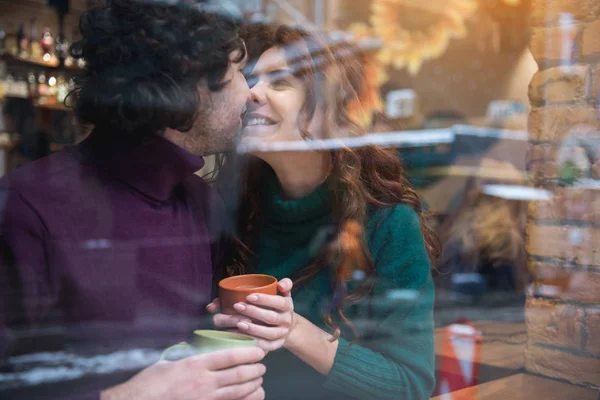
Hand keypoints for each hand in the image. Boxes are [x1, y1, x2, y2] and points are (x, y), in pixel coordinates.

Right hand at [101, 347, 265, 399]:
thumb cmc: (149, 382)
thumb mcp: (168, 361)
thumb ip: (186, 354)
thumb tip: (195, 347)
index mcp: (195, 365)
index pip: (229, 356)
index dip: (249, 353)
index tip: (258, 351)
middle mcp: (203, 382)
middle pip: (239, 374)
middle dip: (255, 370)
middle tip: (262, 366)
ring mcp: (205, 399)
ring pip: (238, 392)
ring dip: (253, 385)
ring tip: (259, 380)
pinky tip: (250, 396)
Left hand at [208, 278, 296, 351]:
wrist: (285, 324)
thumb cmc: (276, 306)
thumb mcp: (281, 293)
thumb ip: (283, 285)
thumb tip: (279, 284)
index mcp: (287, 306)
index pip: (279, 302)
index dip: (265, 300)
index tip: (249, 297)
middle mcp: (287, 320)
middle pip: (272, 317)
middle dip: (254, 312)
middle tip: (237, 306)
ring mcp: (282, 334)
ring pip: (270, 333)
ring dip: (254, 329)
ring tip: (239, 323)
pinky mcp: (277, 344)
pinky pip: (267, 346)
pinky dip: (255, 342)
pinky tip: (242, 338)